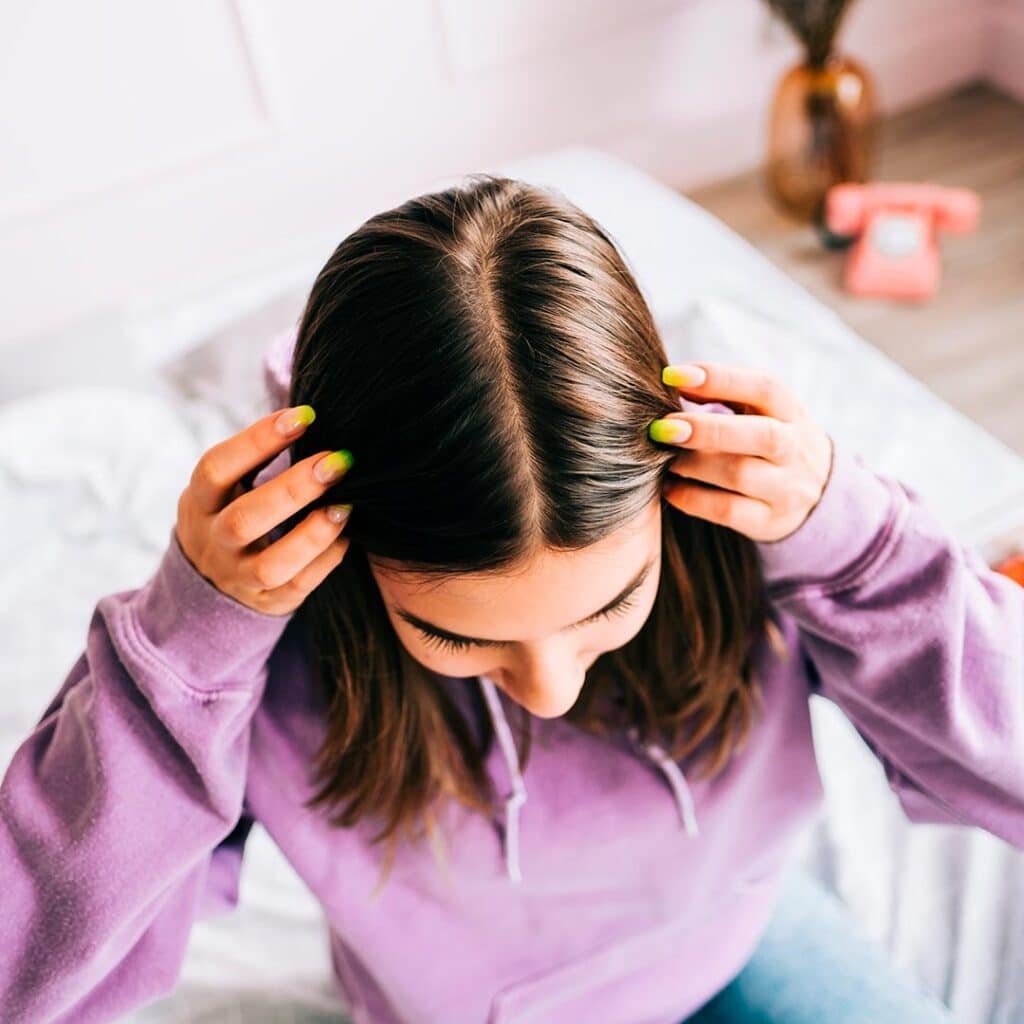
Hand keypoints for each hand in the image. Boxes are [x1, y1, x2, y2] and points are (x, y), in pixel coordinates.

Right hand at [175, 405, 354, 615]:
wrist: (212, 583)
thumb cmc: (234, 511)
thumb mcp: (228, 485)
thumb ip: (258, 456)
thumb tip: (309, 413)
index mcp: (200, 502)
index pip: (216, 468)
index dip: (257, 440)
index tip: (304, 415)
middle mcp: (213, 542)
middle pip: (244, 519)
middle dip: (294, 489)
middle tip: (336, 462)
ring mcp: (238, 577)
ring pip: (270, 564)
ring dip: (313, 534)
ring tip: (346, 504)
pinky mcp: (267, 602)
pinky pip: (299, 587)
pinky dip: (326, 560)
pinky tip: (347, 534)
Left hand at [650, 362, 833, 543]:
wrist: (815, 495)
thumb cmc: (768, 441)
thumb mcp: (760, 411)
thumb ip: (723, 392)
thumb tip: (674, 379)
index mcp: (792, 413)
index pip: (765, 388)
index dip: (720, 379)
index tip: (674, 376)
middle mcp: (796, 450)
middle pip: (762, 436)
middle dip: (707, 430)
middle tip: (663, 428)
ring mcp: (786, 489)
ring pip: (740, 475)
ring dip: (693, 464)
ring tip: (663, 457)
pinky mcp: (769, 521)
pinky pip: (727, 511)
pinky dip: (691, 497)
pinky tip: (669, 487)